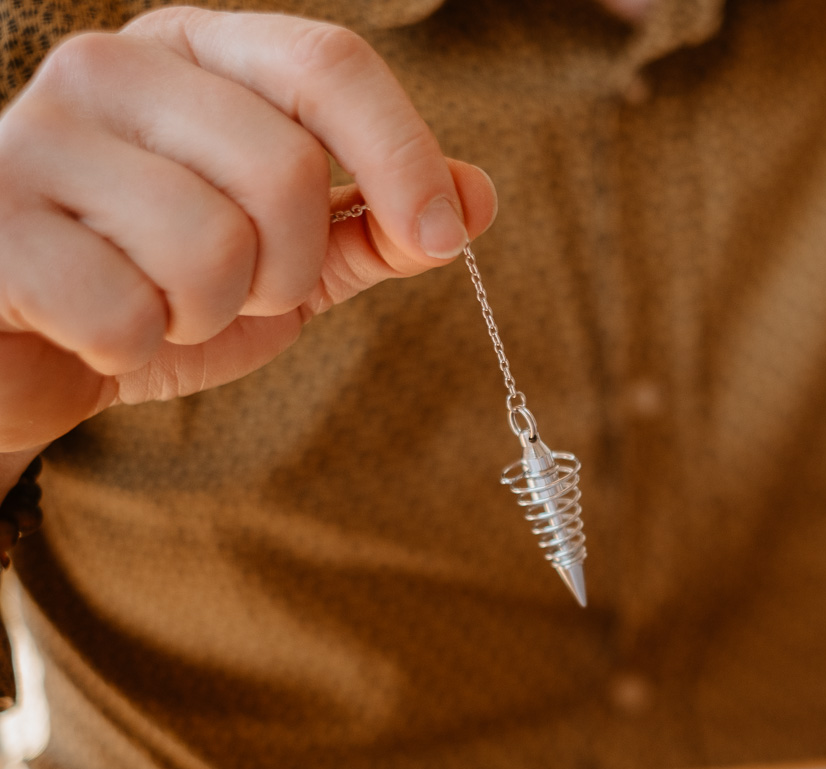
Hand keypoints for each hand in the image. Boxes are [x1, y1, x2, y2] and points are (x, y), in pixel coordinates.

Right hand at [0, 7, 497, 481]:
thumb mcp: (289, 259)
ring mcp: (36, 140)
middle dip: (291, 269)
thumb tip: (479, 197)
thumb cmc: (159, 290)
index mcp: (193, 54)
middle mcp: (109, 70)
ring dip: (208, 314)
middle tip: (240, 290)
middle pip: (286, 168)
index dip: (405, 154)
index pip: (329, 65)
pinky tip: (96, 327)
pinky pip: (127, 311)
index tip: (446, 234)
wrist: (22, 356)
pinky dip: (132, 348)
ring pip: (211, 248)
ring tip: (158, 304)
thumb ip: (376, 226)